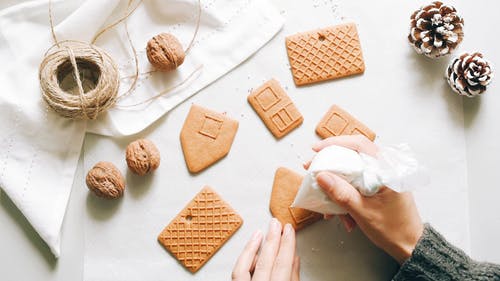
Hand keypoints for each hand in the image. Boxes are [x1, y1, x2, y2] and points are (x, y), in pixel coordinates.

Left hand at [232, 218, 299, 280]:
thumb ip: (293, 278)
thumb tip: (294, 258)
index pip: (283, 265)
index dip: (287, 245)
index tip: (289, 230)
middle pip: (266, 262)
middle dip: (273, 241)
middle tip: (277, 224)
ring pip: (249, 264)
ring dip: (256, 245)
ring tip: (263, 230)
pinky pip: (238, 270)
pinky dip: (246, 255)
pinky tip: (252, 244)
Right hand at [312, 135, 423, 263]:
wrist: (410, 246)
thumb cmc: (394, 230)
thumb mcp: (363, 212)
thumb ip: (342, 194)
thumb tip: (322, 176)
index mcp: (387, 169)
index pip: (359, 144)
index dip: (335, 144)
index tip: (317, 150)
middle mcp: (385, 169)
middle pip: (352, 156)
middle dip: (330, 165)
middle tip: (312, 170)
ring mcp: (381, 178)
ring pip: (351, 172)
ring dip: (337, 187)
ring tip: (328, 206)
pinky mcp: (377, 187)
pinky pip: (355, 184)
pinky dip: (345, 196)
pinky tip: (340, 213)